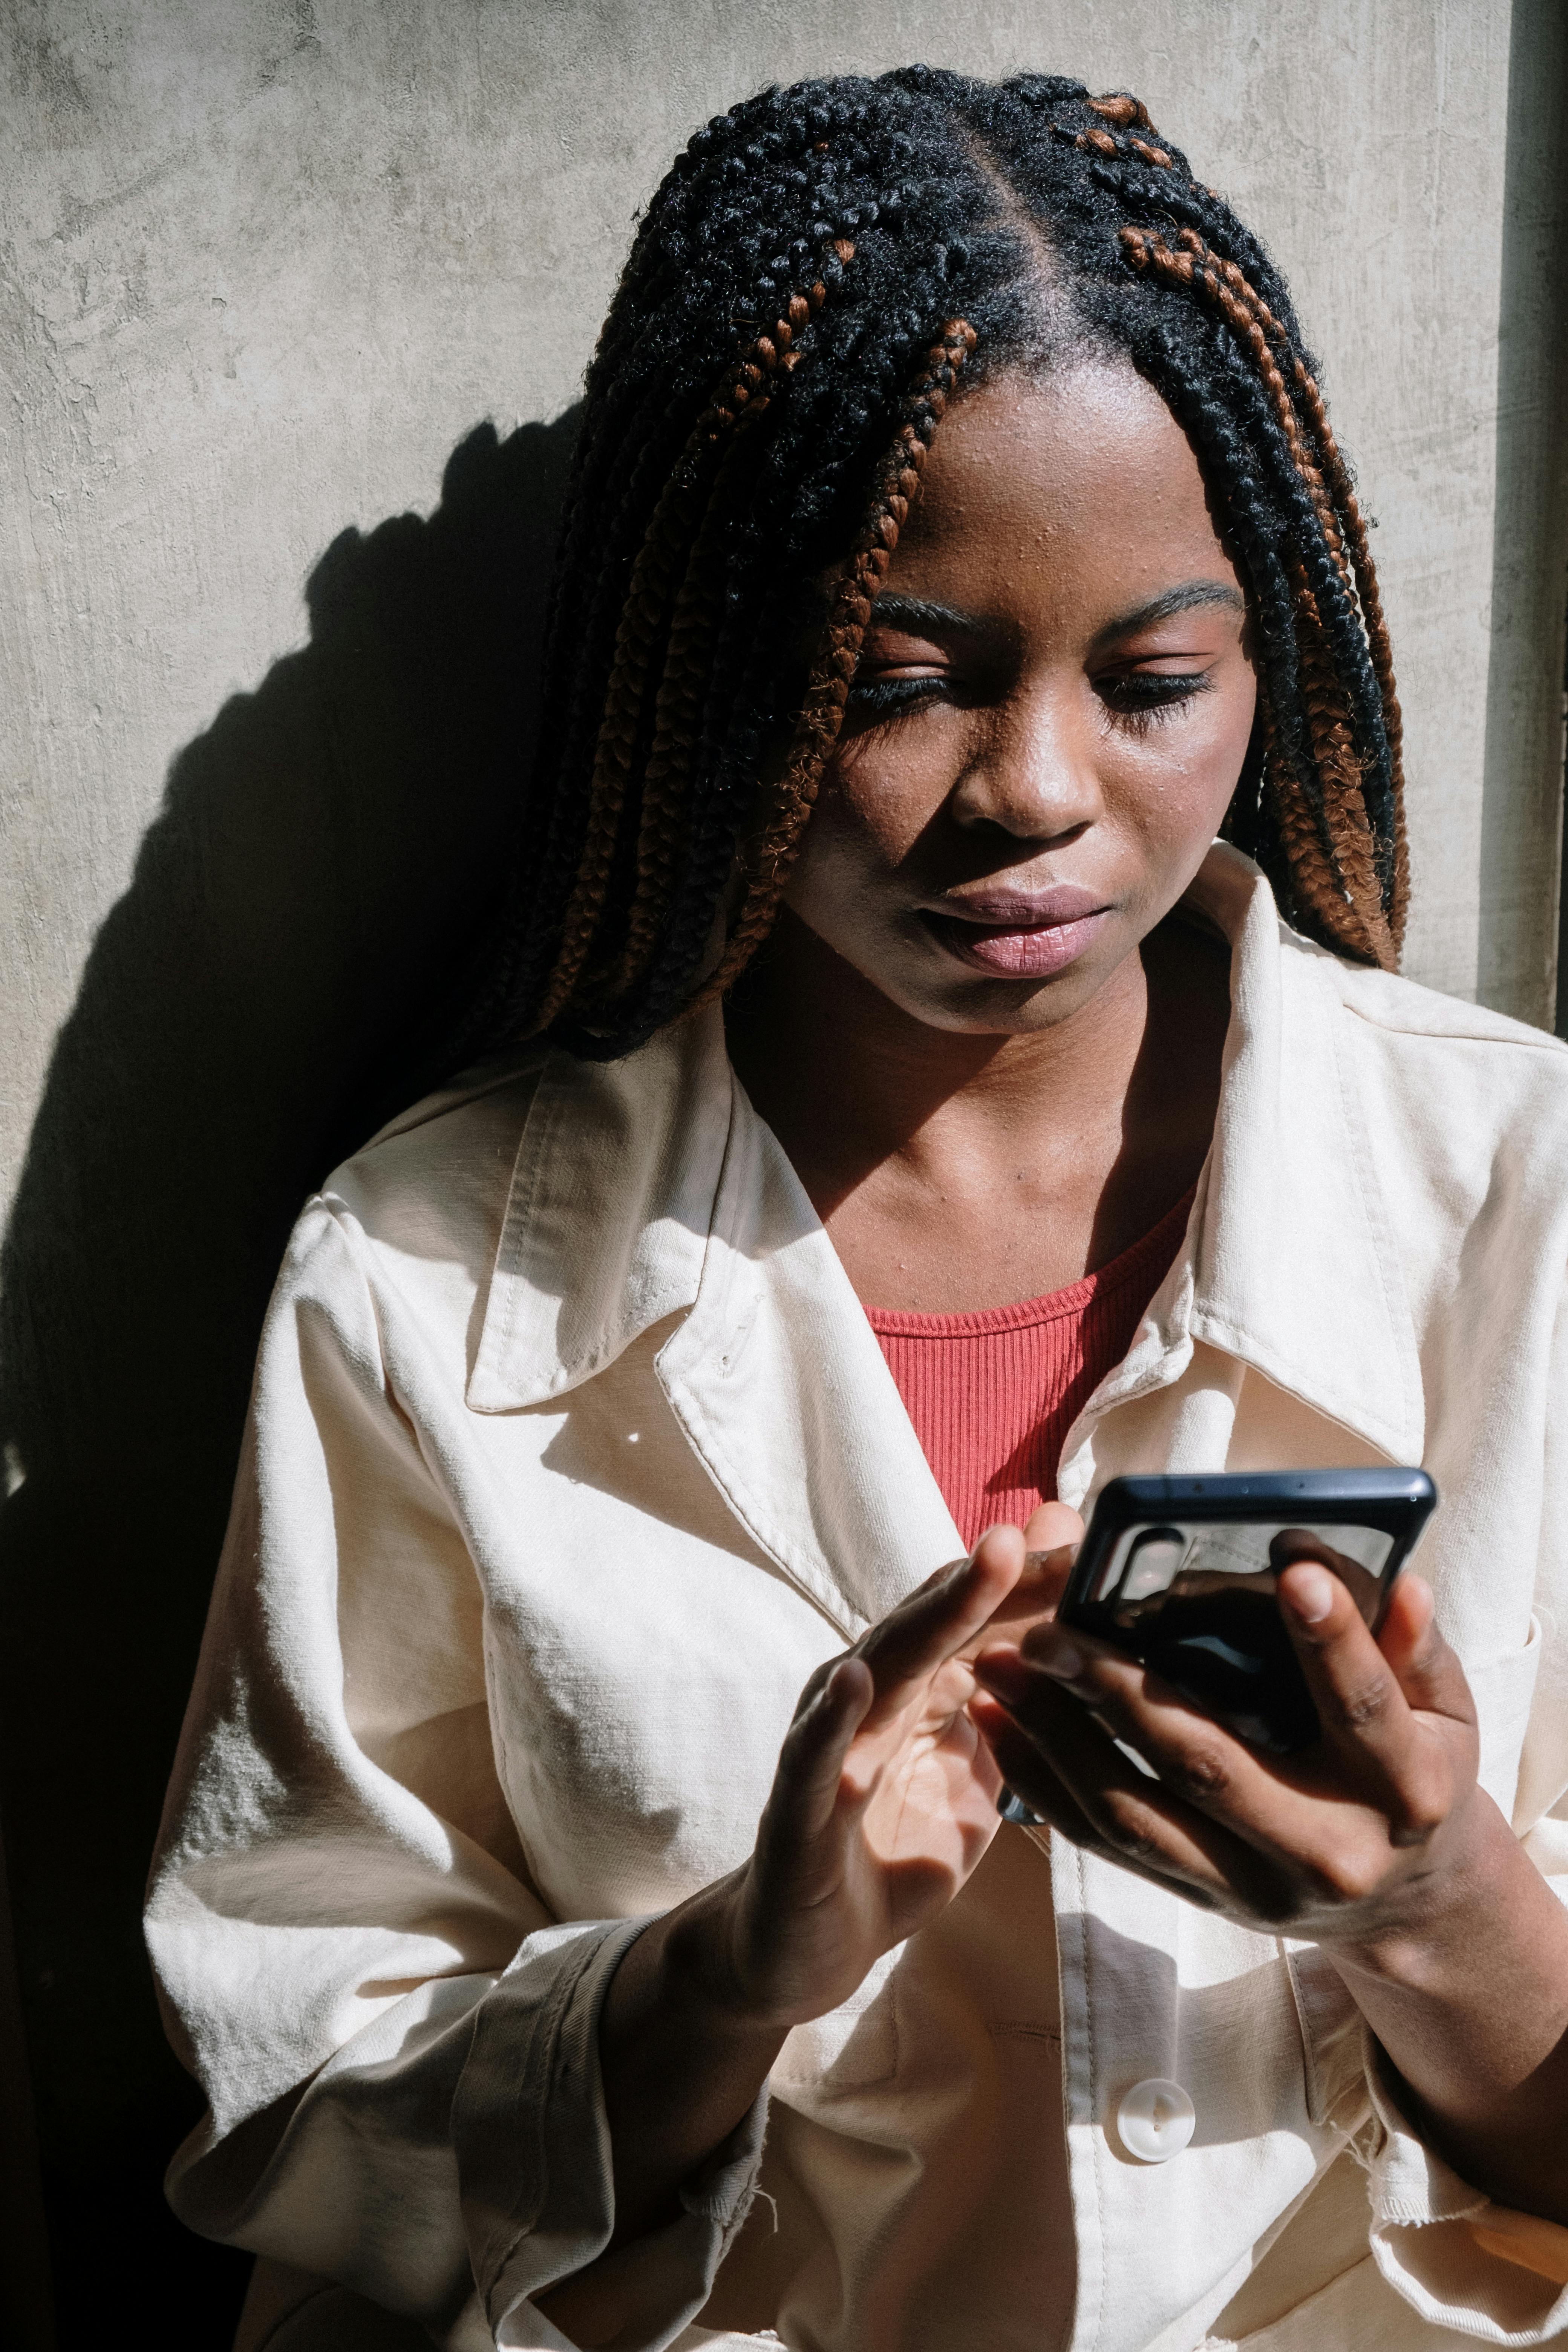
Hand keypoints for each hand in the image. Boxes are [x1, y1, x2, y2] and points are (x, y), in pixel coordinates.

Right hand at [709, 1522, 1037, 2029]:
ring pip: (882, 1665)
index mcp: (918, 1684)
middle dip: (990, 1575)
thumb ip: (1021, 1701)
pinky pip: (812, 1755)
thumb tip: (1077, 1631)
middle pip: (936, 1622)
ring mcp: (830, 1743)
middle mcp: (870, 1695)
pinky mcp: (797, 1808)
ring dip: (932, 1614)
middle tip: (1041, 1528)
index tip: (1093, 1543)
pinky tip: (855, 1679)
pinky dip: (831, 1717)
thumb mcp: (980, 1770)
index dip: (1035, 1583)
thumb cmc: (896, 1843)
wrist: (808, 1944)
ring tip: (986, 1565)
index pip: (980, 1618)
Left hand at [969, 1541, 1567, 2227]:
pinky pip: (1111, 1845)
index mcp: (1404, 1789)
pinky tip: (1000, 1729)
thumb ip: (1415, 1648)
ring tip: (999, 1666)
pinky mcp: (1206, 1900)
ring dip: (1055, 1736)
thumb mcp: (1445, 1709)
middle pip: (1212, 1763)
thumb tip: (1402, 1582)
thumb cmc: (1421, 1766)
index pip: (1361, 1707)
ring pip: (1137, 1812)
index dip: (1331, 1642)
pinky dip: (1046, 1787)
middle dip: (1120, 1690)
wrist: (1408, 1899)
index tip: (1290, 1571)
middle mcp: (1326, 1847)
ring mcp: (1256, 1885)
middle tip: (1050, 1626)